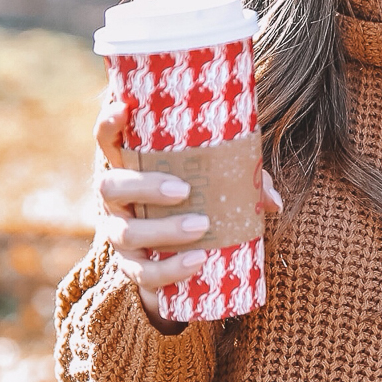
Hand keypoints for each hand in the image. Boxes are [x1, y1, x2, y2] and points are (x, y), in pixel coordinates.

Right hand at [95, 93, 281, 331]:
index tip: (124, 108)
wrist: (175, 260)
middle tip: (184, 190)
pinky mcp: (131, 267)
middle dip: (146, 186)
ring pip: (126, 232)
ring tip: (201, 226)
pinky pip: (143, 272)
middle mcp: (116, 200)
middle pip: (111, 186)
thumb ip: (241, 182)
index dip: (109, 124)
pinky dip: (170, 269)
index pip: (107, 140)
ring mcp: (118, 233)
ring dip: (164, 230)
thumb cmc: (195, 204)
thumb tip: (274, 202)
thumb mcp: (214, 184)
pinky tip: (197, 262)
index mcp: (131, 168)